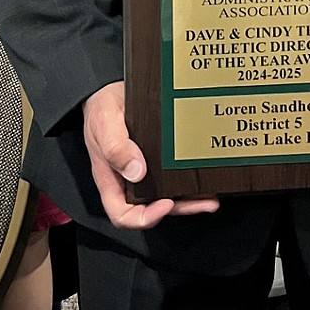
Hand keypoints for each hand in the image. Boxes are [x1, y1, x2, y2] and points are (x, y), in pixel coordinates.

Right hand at [83, 81, 217, 229]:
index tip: (165, 204)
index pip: (123, 214)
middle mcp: (128, 180)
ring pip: (166, 195)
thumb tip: (136, 171)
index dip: (144, 218)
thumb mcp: (104, 125)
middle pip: (152, 208)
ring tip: (209, 199)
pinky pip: (172, 176)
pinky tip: (203, 177)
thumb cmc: (100, 111)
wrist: (108, 92)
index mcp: (112, 180)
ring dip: (188, 200)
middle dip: (179, 209)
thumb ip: (116, 147)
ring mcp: (143, 171)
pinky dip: (188, 182)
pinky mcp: (156, 159)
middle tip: (202, 204)